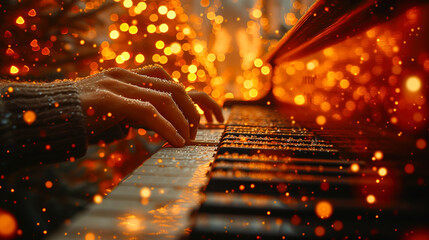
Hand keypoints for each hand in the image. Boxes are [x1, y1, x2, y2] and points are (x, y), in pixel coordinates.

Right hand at [75, 66, 223, 146]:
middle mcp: (124, 76)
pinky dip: (167, 127)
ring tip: (187, 139)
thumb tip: (153, 126)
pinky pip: (148, 112)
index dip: (184, 98)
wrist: (47, 115)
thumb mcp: (111, 111)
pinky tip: (175, 141)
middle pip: (172, 87)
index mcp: (126, 75)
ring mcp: (116, 85)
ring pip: (164, 98)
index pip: (165, 79)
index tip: (192, 119)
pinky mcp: (109, 99)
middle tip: (194, 132)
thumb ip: (132, 112)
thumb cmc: (80, 117)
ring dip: (181, 120)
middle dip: (190, 110)